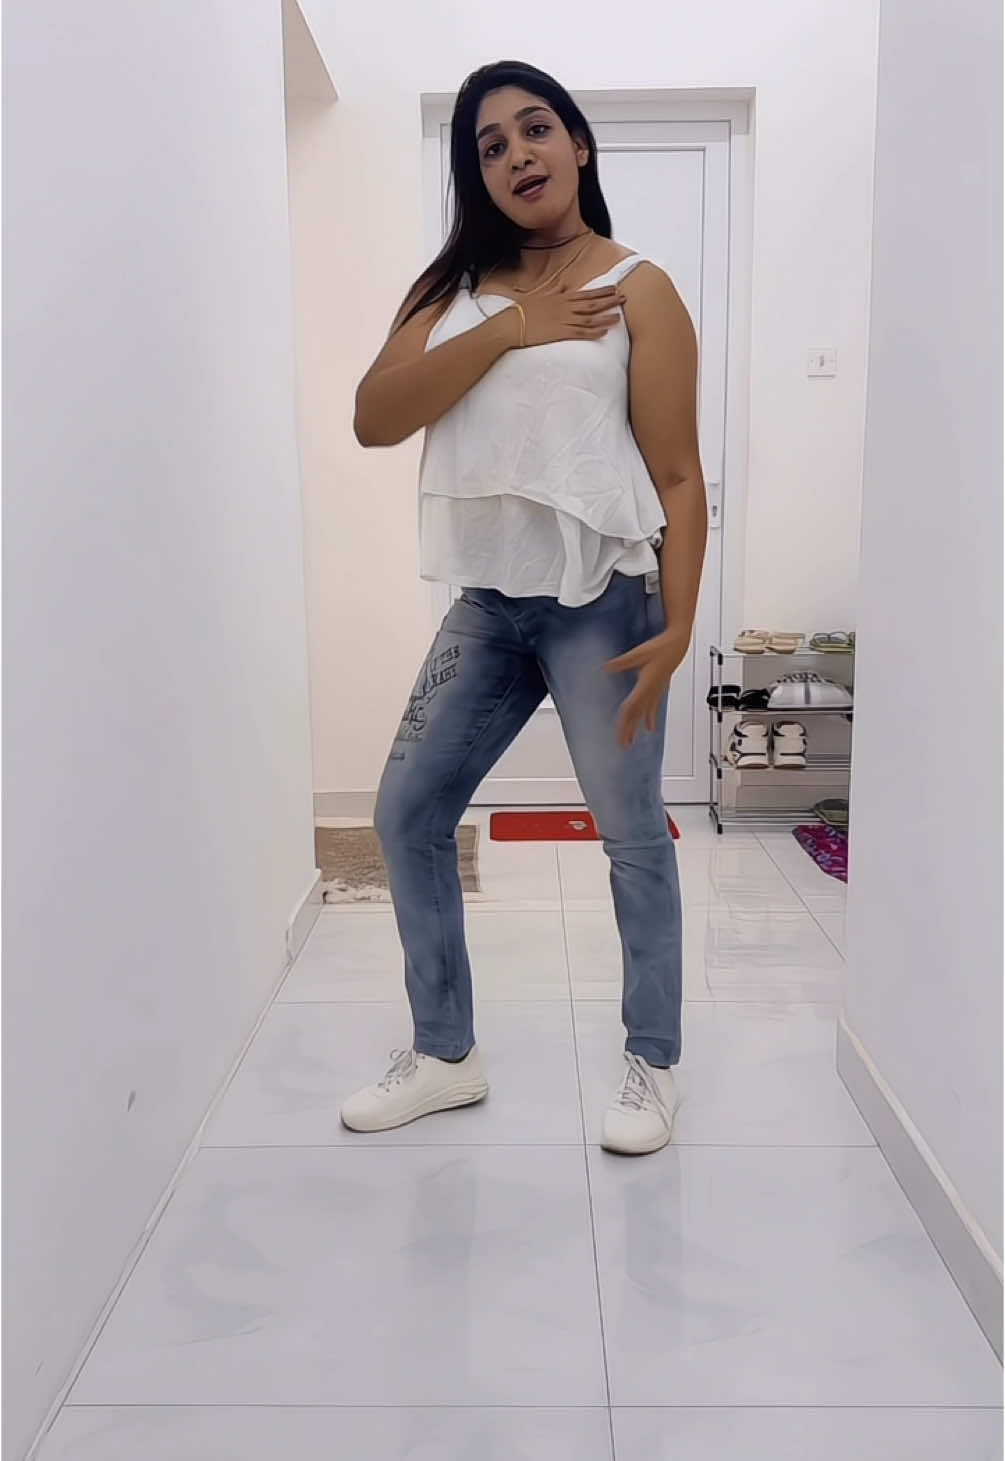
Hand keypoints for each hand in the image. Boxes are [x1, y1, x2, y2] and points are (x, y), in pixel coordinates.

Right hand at [518, 282, 625, 347]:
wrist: (512, 323)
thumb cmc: (522, 312)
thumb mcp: (539, 298)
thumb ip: (553, 295)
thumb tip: (559, 290)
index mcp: (561, 298)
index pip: (586, 293)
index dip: (601, 291)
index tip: (614, 288)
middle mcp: (565, 307)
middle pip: (592, 303)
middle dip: (609, 300)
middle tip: (624, 297)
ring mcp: (564, 320)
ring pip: (590, 318)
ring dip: (605, 317)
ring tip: (619, 316)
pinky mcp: (560, 333)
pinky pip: (580, 332)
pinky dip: (593, 332)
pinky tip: (604, 332)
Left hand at [605, 629, 690, 748]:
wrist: (678, 645)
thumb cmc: (661, 648)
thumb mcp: (638, 654)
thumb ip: (622, 662)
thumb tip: (605, 668)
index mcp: (646, 685)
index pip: (632, 707)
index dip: (625, 721)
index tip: (620, 733)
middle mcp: (652, 692)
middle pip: (638, 715)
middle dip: (630, 730)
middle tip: (624, 745)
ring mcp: (656, 692)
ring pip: (645, 714)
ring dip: (638, 727)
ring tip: (632, 741)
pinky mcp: (659, 690)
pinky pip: (653, 708)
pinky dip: (650, 719)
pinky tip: (650, 728)